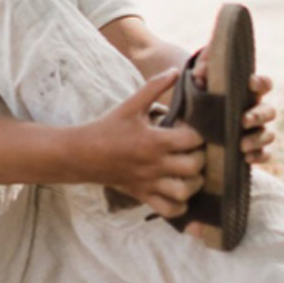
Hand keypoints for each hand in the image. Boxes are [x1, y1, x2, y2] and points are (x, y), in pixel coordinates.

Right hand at [79, 69, 205, 218]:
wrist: (82, 153)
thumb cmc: (108, 127)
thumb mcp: (131, 105)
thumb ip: (154, 88)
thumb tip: (176, 71)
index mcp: (154, 140)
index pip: (192, 139)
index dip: (199, 133)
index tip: (193, 128)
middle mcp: (155, 164)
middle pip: (194, 167)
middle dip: (201, 158)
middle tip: (195, 150)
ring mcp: (149, 183)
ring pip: (184, 192)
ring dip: (194, 184)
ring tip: (191, 172)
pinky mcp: (143, 195)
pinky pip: (168, 210)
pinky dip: (180, 206)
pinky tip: (180, 194)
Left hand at [192, 49, 274, 164]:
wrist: (189, 121)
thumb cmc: (199, 96)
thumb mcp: (198, 82)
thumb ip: (201, 72)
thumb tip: (200, 71)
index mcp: (247, 92)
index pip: (264, 85)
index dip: (261, 83)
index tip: (250, 83)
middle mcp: (255, 111)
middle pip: (269, 112)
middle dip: (258, 116)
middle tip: (243, 121)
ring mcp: (255, 131)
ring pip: (268, 134)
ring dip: (258, 139)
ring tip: (241, 145)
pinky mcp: (251, 149)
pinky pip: (263, 154)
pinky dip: (258, 156)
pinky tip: (246, 158)